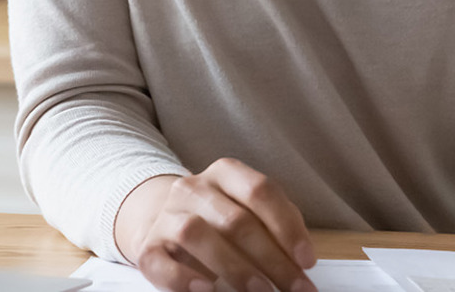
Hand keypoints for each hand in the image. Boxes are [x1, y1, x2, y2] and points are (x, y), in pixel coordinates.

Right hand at [113, 159, 318, 291]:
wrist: (163, 222)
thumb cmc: (218, 221)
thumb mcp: (249, 211)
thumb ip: (275, 225)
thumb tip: (300, 259)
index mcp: (225, 174)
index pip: (260, 191)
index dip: (287, 227)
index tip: (306, 261)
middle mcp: (193, 188)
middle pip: (235, 220)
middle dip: (271, 259)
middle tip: (293, 287)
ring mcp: (167, 215)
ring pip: (196, 234)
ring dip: (234, 267)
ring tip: (259, 290)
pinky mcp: (147, 246)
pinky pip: (160, 261)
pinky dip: (183, 278)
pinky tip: (207, 288)